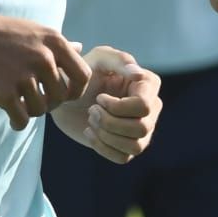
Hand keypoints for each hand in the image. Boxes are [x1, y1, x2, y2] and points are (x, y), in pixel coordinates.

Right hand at [0, 14, 92, 129]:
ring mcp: (25, 76)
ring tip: (20, 105)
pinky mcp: (5, 93)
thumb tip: (81, 48)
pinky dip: (18, 123)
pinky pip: (22, 119)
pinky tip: (12, 118)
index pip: (83, 75)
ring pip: (41, 110)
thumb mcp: (32, 30)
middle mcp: (44, 58)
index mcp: (54, 41)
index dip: (76, 90)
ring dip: (32, 112)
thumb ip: (58, 44)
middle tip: (36, 101)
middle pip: (61, 97)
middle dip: (51, 103)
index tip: (65, 94)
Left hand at [51, 46, 161, 163]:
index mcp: (148, 85)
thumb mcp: (99, 59)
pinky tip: (90, 133)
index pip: (143, 106)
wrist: (66, 95)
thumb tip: (139, 75)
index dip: (118, 107)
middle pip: (141, 128)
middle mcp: (151, 108)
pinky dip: (103, 148)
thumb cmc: (85, 72)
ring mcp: (142, 129)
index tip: (99, 98)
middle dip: (110, 122)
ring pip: (136, 146)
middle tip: (91, 110)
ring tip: (91, 121)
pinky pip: (124, 157)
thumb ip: (119, 60)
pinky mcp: (128, 146)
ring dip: (107, 136)